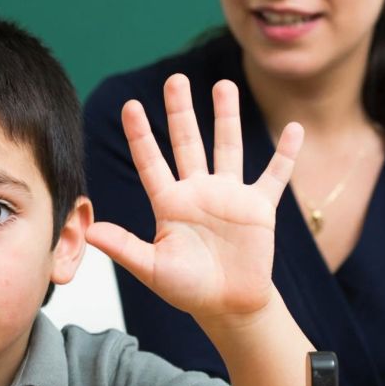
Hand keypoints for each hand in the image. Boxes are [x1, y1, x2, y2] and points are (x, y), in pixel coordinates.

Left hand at [86, 75, 302, 321]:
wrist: (228, 306)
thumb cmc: (188, 289)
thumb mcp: (152, 268)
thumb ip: (124, 247)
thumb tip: (88, 232)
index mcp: (170, 203)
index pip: (151, 162)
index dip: (141, 135)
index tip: (130, 105)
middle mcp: (198, 192)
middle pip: (187, 142)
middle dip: (180, 111)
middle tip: (174, 79)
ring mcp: (230, 196)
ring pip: (227, 147)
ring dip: (226, 117)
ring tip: (223, 85)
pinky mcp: (259, 207)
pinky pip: (275, 174)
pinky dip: (287, 153)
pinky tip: (295, 128)